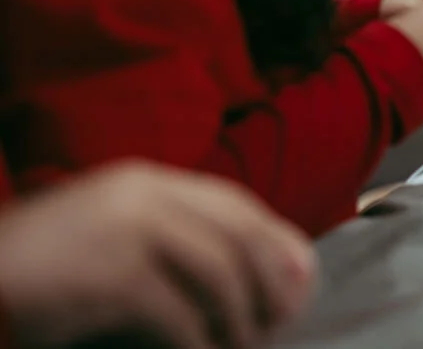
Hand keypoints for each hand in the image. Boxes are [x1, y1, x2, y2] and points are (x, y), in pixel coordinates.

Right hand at [0, 161, 314, 348]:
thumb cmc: (33, 274)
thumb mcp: (106, 243)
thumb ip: (168, 244)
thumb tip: (247, 277)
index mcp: (141, 181)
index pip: (230, 203)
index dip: (271, 240)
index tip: (297, 275)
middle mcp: (141, 194)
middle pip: (236, 234)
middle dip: (268, 279)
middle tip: (281, 319)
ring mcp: (126, 230)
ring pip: (218, 274)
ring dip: (237, 318)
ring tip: (241, 345)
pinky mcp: (113, 277)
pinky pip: (179, 315)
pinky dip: (198, 343)